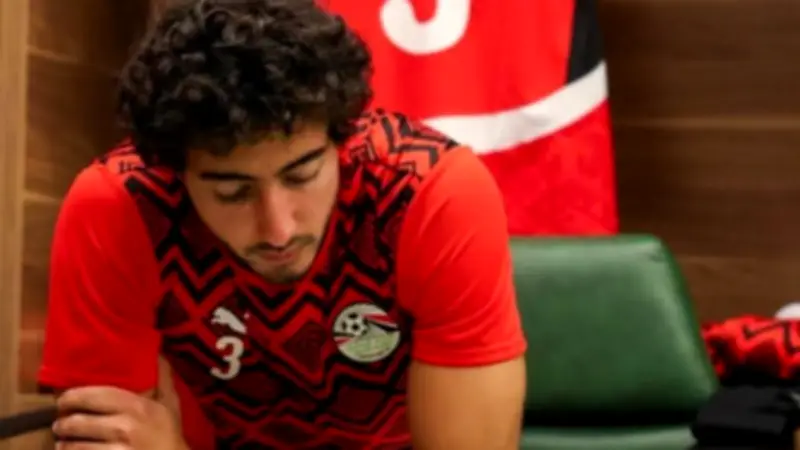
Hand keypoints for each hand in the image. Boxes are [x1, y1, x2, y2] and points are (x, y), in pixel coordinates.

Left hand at [53, 386, 186, 449]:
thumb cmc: (170, 435)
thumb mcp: (170, 404)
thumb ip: (163, 379)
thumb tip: (160, 354)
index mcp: (136, 406)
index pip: (96, 396)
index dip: (74, 396)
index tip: (64, 399)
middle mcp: (124, 426)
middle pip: (80, 422)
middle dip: (64, 423)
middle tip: (60, 424)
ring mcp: (116, 449)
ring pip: (76, 446)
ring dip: (65, 444)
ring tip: (62, 443)